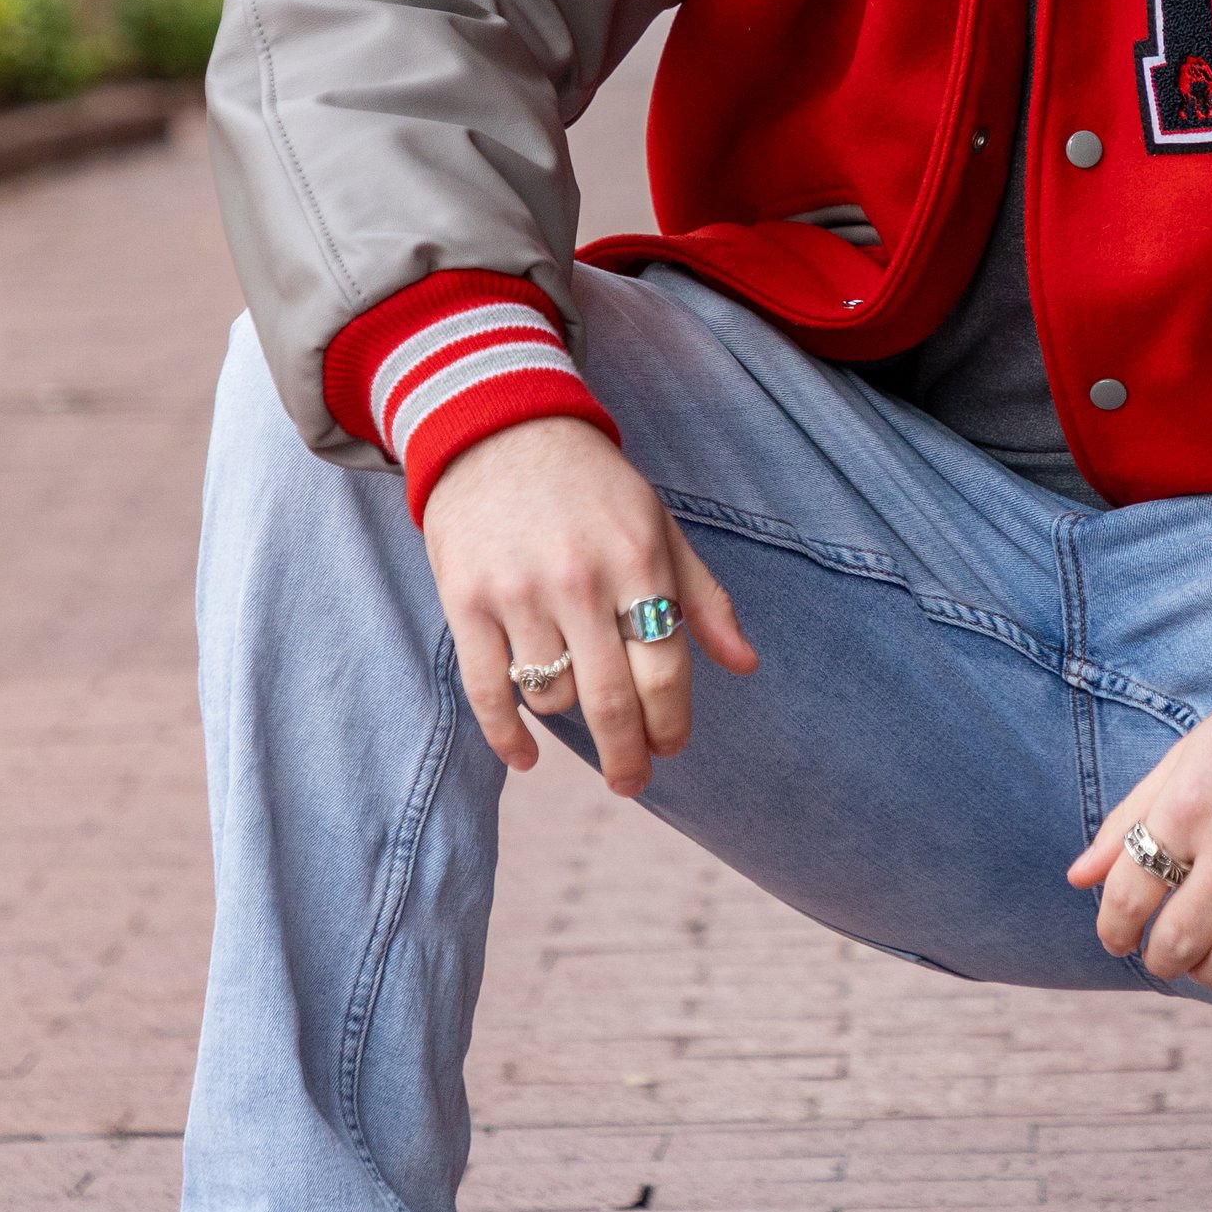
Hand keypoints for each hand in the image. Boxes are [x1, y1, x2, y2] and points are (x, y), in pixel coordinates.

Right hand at [423, 416, 755, 797]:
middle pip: (612, 700)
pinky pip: (489, 691)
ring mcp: (519, 592)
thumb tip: (745, 664)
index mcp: (638, 560)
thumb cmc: (591, 487)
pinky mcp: (466, 600)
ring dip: (570, 717)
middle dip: (629, 757)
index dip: (672, 723)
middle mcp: (580, 580)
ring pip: (553, 697)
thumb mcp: (659, 525)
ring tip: (576, 701)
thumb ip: (704, 597)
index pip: (666, 669)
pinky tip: (526, 758)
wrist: (497, 431)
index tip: (671, 747)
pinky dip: (507, 737)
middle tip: (633, 781)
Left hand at [1069, 681, 1211, 988]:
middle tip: (1160, 958)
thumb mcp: (1183, 761)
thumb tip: (1077, 879)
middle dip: (1160, 960)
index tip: (1116, 940)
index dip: (1113, 930)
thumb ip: (1126, 821)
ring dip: (1208, 972)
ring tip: (1202, 963)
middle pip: (1179, 940)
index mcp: (1188, 806)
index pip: (1129, 896)